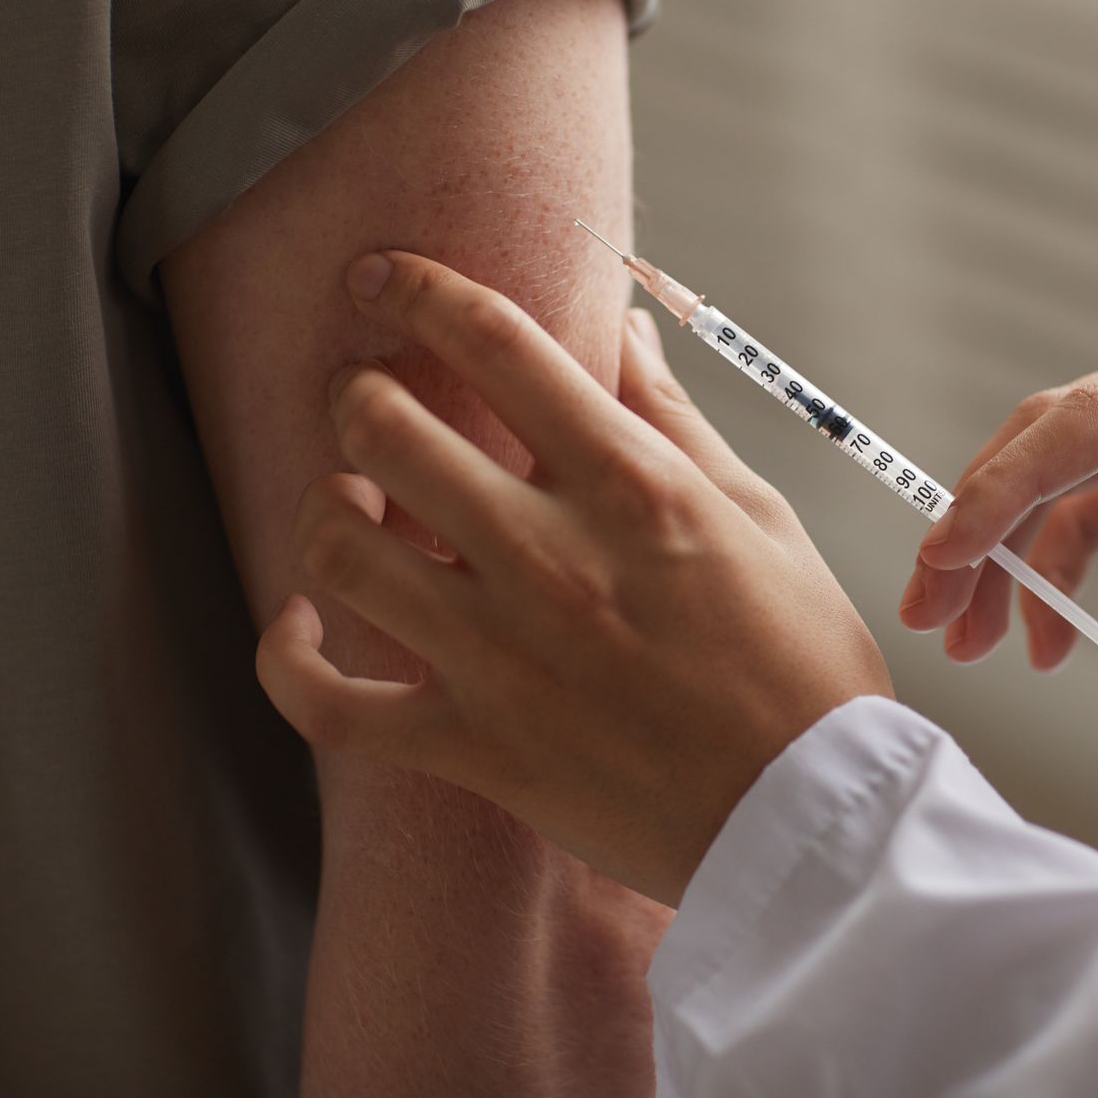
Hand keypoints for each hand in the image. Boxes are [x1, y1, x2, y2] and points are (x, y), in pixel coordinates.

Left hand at [257, 252, 890, 906]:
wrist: (807, 822)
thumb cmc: (801, 666)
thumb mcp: (761, 516)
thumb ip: (673, 420)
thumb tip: (621, 330)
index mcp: (630, 487)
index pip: (494, 341)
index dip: (419, 286)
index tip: (384, 275)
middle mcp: (549, 558)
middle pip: (385, 427)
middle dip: (359, 390)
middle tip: (370, 395)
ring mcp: (499, 657)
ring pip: (337, 548)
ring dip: (326, 504)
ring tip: (351, 498)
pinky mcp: (471, 747)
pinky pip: (327, 704)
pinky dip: (290, 660)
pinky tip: (301, 626)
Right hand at [900, 319, 1097, 771]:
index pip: (1093, 418)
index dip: (1005, 484)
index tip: (945, 554)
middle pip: (1060, 440)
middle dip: (985, 523)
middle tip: (930, 609)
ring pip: (1072, 477)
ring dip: (1014, 553)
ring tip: (972, 639)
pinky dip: (1066, 568)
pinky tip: (1048, 635)